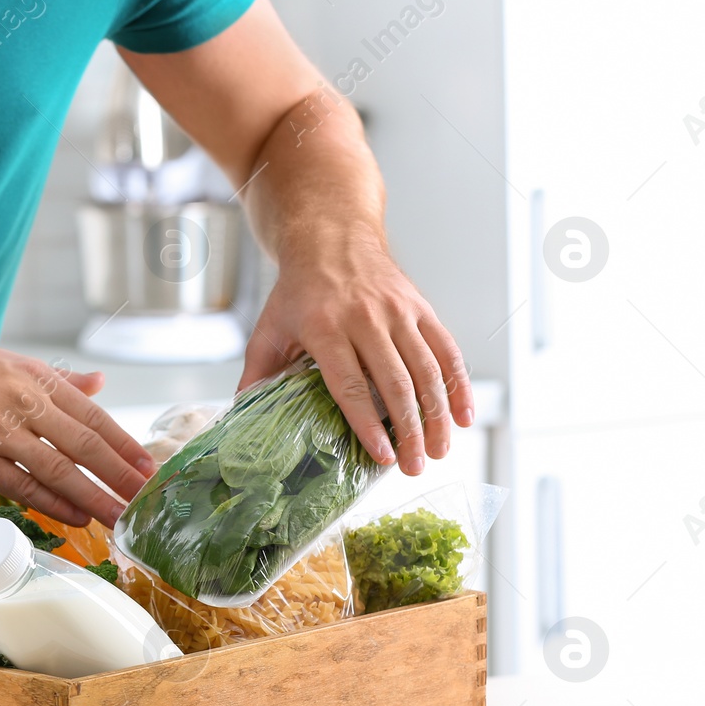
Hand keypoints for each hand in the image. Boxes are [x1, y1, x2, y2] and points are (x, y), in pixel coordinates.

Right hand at [0, 343, 155, 526]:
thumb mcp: (4, 363)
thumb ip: (55, 379)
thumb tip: (99, 384)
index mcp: (32, 376)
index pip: (90, 414)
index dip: (122, 444)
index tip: (148, 467)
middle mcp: (19, 399)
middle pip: (81, 444)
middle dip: (118, 476)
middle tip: (144, 501)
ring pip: (55, 469)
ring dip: (91, 497)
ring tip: (116, 518)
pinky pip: (19, 485)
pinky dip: (50, 503)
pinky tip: (73, 517)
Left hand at [238, 227, 473, 475]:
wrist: (331, 238)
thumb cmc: (297, 293)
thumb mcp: (269, 329)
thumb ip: (256, 373)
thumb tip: (239, 416)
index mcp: (325, 328)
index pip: (350, 384)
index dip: (367, 423)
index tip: (381, 456)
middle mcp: (366, 319)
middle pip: (394, 383)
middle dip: (408, 430)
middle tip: (413, 467)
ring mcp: (398, 312)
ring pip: (426, 369)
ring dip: (437, 415)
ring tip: (439, 452)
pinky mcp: (420, 308)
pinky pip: (446, 349)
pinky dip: (460, 384)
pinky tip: (465, 415)